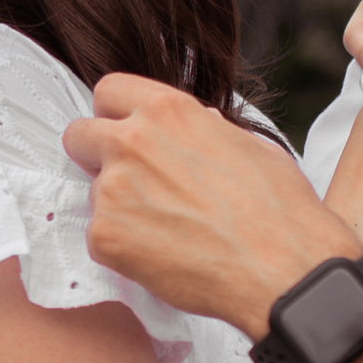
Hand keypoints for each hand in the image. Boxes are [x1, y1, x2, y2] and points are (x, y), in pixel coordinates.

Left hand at [65, 83, 345, 333]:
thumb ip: (206, 129)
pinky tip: (164, 257)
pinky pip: (99, 236)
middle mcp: (132, 141)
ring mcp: (113, 189)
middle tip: (131, 183)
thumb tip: (197, 123)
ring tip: (170, 231)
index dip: (115, 114)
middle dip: (96, 156)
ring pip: (94, 192)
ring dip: (119, 208)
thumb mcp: (249, 145)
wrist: (284, 271)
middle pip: (78, 135)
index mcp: (167, 110)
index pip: (108, 90)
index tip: (125, 133)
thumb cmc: (279, 210)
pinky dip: (123, 248)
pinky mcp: (104, 236)